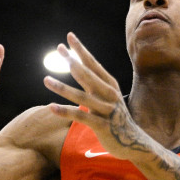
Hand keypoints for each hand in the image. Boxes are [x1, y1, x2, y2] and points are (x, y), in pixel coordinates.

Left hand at [42, 32, 153, 161]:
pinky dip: (65, 112)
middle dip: (71, 61)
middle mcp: (109, 94)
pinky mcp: (102, 125)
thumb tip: (78, 69)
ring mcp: (106, 109)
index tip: (69, 37)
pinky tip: (51, 106)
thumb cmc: (116, 119)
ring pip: (80, 96)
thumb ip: (93, 85)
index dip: (81, 50)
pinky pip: (80, 116)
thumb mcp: (107, 99)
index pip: (93, 63)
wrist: (133, 142)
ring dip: (62, 87)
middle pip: (87, 74)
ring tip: (46, 79)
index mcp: (110, 85)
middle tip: (58, 48)